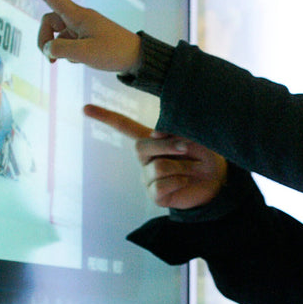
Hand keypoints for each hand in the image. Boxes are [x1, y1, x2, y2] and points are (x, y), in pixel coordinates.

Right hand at [13, 0, 142, 73]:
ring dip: (54, 48)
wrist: (137, 58)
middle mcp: (78, 18)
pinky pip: (66, 42)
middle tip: (50, 59)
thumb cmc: (114, 51)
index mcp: (78, 15)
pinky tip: (78, 60)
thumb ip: (60, 50)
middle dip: (43, 39)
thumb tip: (48, 49)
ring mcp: (81, 28)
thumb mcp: (84, 53)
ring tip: (64, 62)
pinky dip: (66, 52)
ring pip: (56, 33)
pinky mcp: (85, 37)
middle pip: (48, 21)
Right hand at [84, 104, 228, 210]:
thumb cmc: (204, 153)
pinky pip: (162, 186)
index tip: (84, 108)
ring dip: (182, 166)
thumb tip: (156, 134)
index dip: (105, 117)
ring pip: (158, 167)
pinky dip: (180, 181)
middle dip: (167, 146)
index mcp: (150, 139)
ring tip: (192, 168)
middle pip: (142, 147)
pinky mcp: (155, 195)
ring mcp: (148, 177)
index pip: (123, 126)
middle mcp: (145, 158)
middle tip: (186, 148)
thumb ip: (174, 131)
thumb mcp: (192, 136)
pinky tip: (186, 181)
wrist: (218, 178)